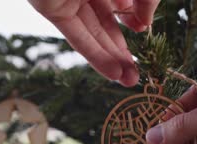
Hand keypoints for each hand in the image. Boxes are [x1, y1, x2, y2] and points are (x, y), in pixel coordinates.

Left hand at [28, 0, 160, 86]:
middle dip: (124, 49)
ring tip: (130, 81)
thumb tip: (144, 24)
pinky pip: (76, 35)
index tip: (144, 30)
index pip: (123, 2)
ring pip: (93, 33)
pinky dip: (94, 54)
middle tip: (139, 74)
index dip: (135, 18)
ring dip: (112, 58)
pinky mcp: (53, 10)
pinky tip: (112, 73)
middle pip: (108, 23)